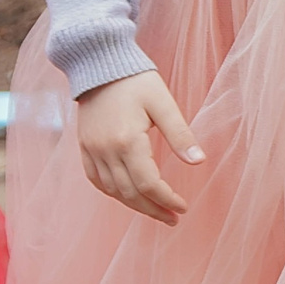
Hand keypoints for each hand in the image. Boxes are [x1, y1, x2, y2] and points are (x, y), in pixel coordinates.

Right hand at [75, 70, 200, 225]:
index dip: (166, 199)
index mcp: (127, 140)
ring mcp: (91, 150)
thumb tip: (199, 161)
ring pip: (112, 191)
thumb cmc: (136, 80)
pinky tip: (129, 197)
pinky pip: (96, 180)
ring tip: (157, 212)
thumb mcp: (163, 103)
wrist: (99, 64)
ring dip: (135, 206)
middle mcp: (105, 150)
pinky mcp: (84, 147)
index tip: (183, 207)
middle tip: (174, 218)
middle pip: (130, 193)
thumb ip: (180, 134)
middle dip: (153, 209)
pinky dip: (113, 193)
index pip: (148, 183)